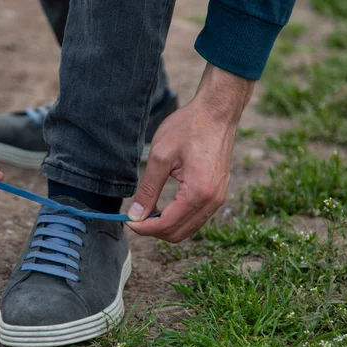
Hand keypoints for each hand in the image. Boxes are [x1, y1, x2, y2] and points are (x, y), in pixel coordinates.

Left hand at [127, 64, 254, 241]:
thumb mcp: (160, 156)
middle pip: (179, 233)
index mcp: (199, 192)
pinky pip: (196, 218)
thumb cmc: (189, 128)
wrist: (216, 112)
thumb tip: (136, 215)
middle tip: (135, 217)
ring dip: (166, 226)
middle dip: (154, 230)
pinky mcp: (218, 194)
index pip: (167, 224)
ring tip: (147, 212)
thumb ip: (147, 189)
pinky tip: (163, 207)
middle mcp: (213, 201)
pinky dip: (177, 218)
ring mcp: (218, 199)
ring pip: (188, 229)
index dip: (144, 228)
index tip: (128, 220)